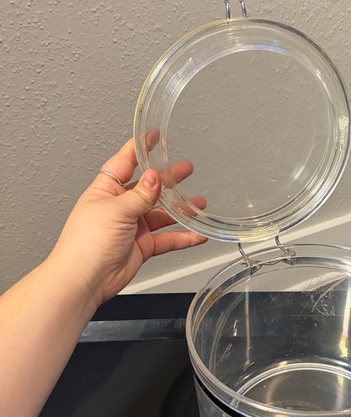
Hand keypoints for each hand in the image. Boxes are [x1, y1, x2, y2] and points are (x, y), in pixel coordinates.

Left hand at [50, 133, 206, 306]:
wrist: (85, 280)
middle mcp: (120, 206)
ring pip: (162, 213)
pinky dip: (183, 237)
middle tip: (186, 169)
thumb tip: (155, 177)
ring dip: (181, 209)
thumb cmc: (86, 244)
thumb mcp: (116, 210)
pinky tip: (196, 234)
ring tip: (199, 203)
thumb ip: (140, 195)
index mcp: (107, 190)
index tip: (155, 137)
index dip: (141, 149)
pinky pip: (167, 238)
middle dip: (169, 178)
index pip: (126, 162)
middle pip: (150, 187)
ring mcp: (132, 226)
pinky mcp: (142, 246)